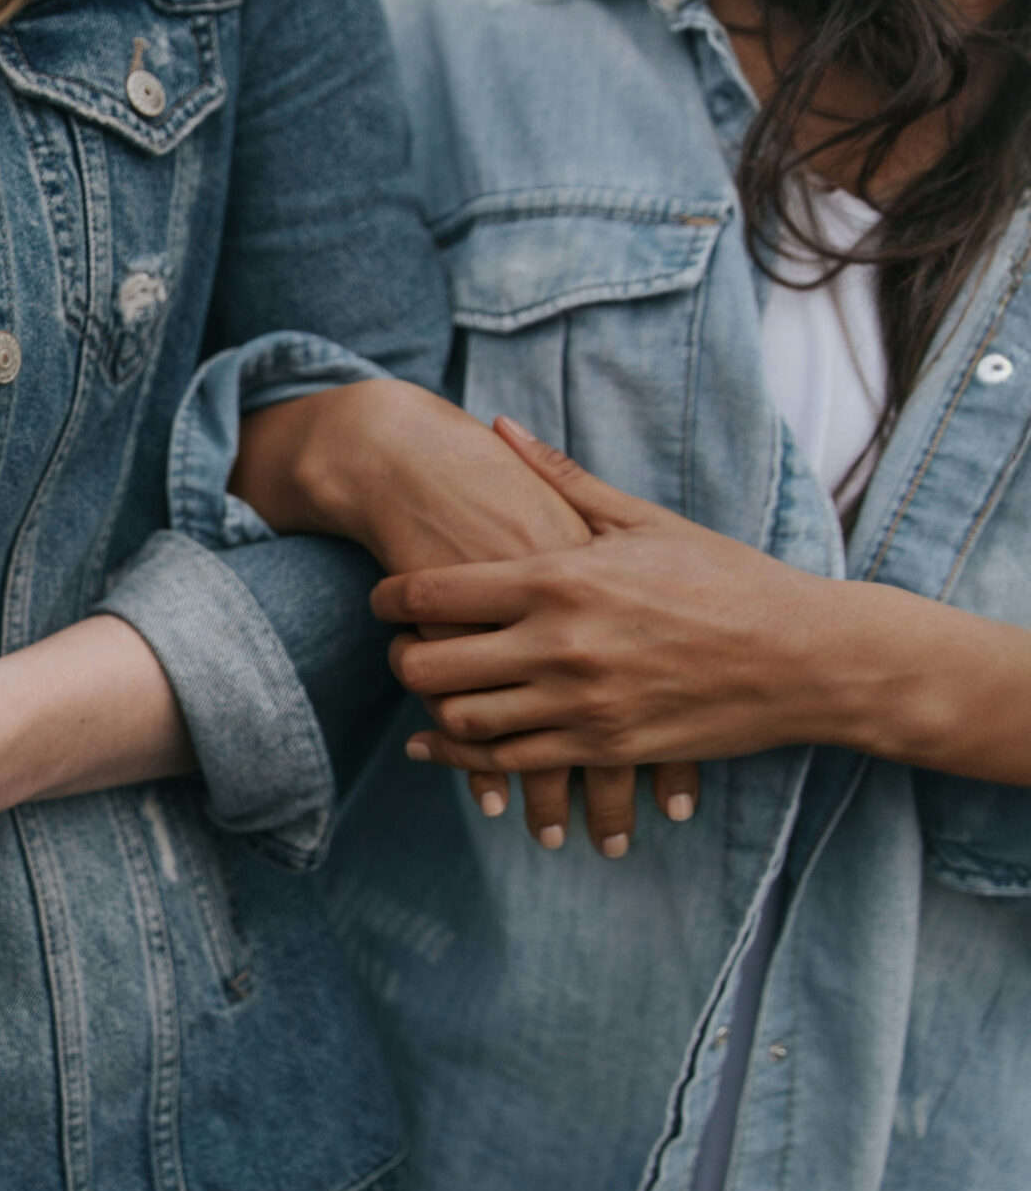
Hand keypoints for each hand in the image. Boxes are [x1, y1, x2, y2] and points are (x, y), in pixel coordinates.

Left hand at [379, 417, 834, 782]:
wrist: (807, 657)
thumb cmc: (728, 578)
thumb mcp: (643, 521)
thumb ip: (560, 478)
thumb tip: (497, 426)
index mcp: (559, 578)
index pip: (433, 592)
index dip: (390, 598)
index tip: (382, 598)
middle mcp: (559, 645)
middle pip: (430, 663)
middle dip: (401, 656)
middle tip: (401, 647)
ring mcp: (580, 704)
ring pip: (462, 720)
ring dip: (430, 708)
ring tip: (428, 690)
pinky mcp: (604, 749)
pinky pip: (508, 765)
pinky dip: (465, 761)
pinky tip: (443, 747)